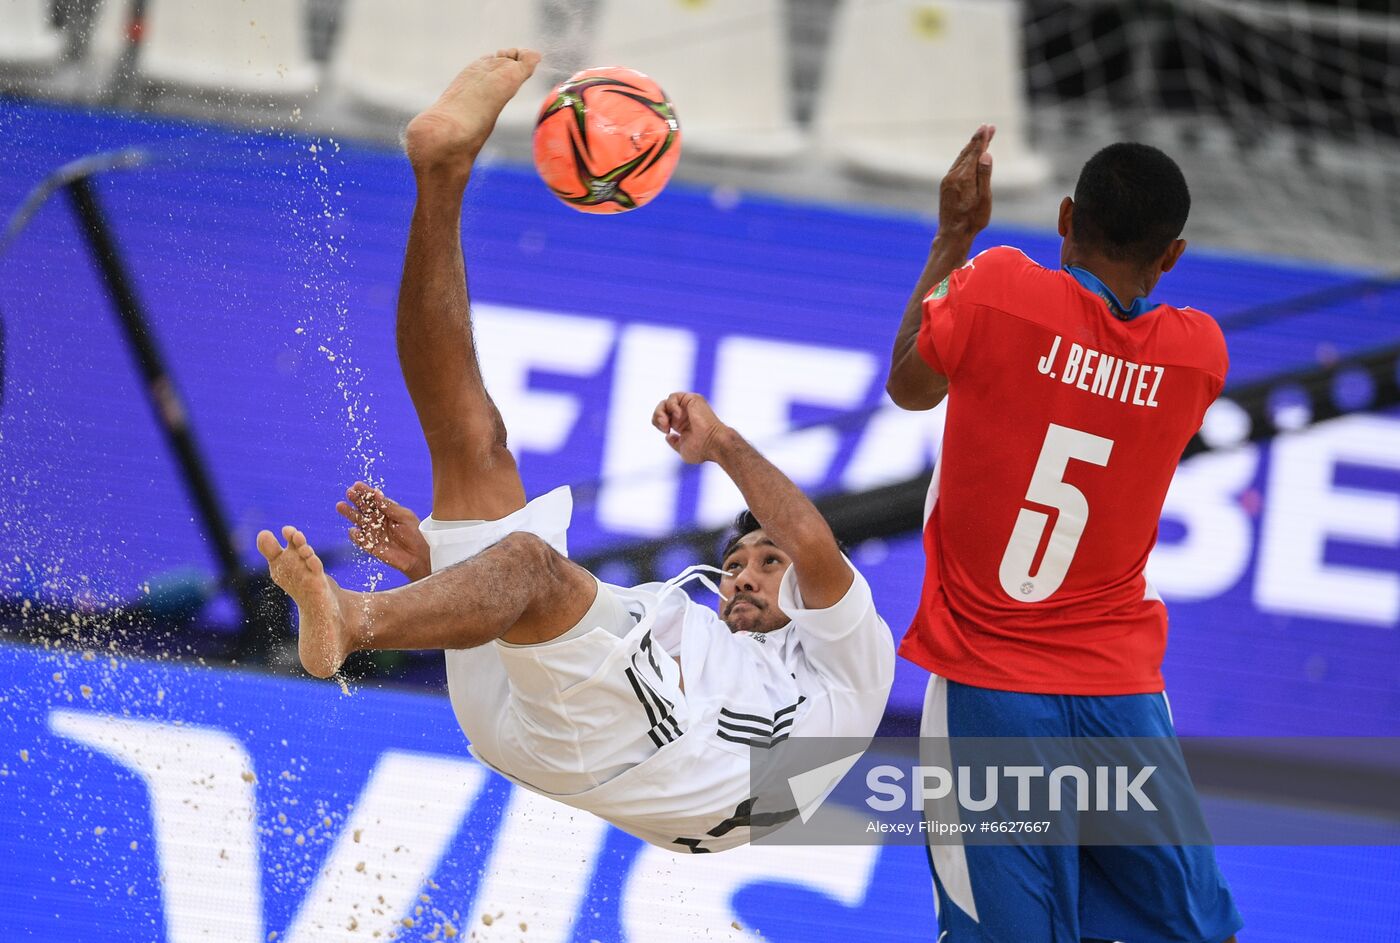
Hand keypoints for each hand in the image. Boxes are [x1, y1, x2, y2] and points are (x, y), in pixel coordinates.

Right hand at [336, 482, 431, 580]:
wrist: (420, 555)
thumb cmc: (416, 533)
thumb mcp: (405, 517)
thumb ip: (390, 506)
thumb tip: (377, 493)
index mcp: (387, 511)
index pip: (374, 500)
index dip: (365, 492)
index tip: (357, 485)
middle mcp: (378, 521)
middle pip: (364, 508)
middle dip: (356, 500)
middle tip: (349, 493)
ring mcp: (374, 533)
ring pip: (358, 522)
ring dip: (350, 514)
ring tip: (341, 506)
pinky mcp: (371, 546)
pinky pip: (360, 540)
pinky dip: (356, 536)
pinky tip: (353, 530)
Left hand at [652, 392, 730, 464]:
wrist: (713, 443)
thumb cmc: (702, 449)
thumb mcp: (682, 449)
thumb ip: (674, 442)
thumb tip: (668, 436)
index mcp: (682, 424)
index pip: (663, 418)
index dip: (658, 423)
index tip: (666, 432)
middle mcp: (685, 414)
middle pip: (662, 408)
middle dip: (657, 417)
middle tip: (664, 427)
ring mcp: (689, 406)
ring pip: (666, 402)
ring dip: (661, 412)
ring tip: (667, 423)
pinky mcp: (692, 399)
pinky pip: (673, 397)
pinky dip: (671, 406)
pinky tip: (678, 416)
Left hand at [938, 124, 994, 240]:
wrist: (952, 234)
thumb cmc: (972, 219)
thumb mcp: (984, 199)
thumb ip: (984, 175)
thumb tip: (985, 155)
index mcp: (964, 177)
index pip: (975, 153)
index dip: (982, 140)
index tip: (987, 127)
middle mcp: (953, 176)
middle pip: (967, 152)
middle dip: (978, 140)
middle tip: (987, 127)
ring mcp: (947, 181)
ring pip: (961, 158)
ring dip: (971, 147)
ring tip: (980, 138)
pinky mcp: (945, 186)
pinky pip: (956, 166)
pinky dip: (964, 157)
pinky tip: (969, 156)